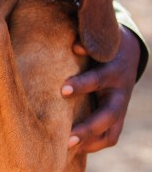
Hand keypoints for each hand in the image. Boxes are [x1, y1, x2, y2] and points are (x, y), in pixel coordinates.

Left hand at [62, 25, 140, 151]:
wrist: (126, 53)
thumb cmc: (103, 46)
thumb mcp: (98, 41)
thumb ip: (87, 42)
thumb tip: (74, 47)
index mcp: (113, 71)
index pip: (98, 80)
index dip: (82, 85)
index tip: (63, 89)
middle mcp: (119, 93)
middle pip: (108, 115)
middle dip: (88, 127)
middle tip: (67, 136)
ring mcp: (121, 108)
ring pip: (111, 132)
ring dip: (90, 142)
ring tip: (67, 147)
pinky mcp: (118, 118)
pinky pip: (109, 137)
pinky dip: (94, 145)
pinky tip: (75, 149)